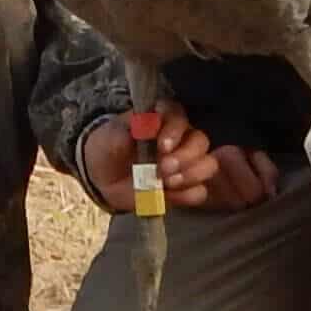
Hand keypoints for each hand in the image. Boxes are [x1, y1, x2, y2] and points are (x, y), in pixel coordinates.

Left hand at [80, 101, 278, 213]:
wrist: (102, 178)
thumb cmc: (109, 148)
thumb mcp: (110, 138)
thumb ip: (128, 131)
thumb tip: (148, 125)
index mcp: (163, 118)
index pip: (178, 115)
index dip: (175, 130)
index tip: (162, 145)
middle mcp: (181, 138)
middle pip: (200, 141)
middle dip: (185, 156)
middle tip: (163, 168)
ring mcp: (187, 163)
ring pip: (208, 165)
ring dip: (191, 175)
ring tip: (167, 183)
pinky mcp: (185, 187)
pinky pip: (200, 191)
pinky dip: (188, 195)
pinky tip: (169, 195)